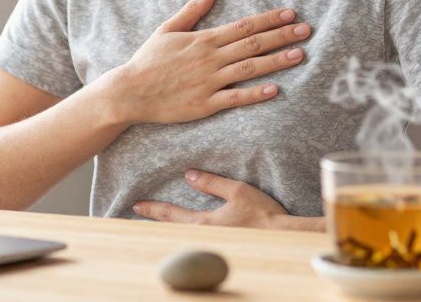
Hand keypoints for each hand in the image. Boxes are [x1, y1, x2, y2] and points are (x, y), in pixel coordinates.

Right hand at [100, 0, 310, 124]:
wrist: (130, 91)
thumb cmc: (148, 60)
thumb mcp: (167, 29)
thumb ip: (193, 10)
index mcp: (203, 40)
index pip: (244, 26)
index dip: (269, 19)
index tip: (290, 14)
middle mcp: (210, 59)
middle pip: (253, 44)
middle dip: (282, 36)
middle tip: (306, 30)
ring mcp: (209, 82)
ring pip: (249, 69)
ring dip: (276, 61)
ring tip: (300, 55)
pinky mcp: (205, 104)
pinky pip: (235, 98)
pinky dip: (255, 94)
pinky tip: (275, 89)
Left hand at [133, 169, 319, 229]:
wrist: (283, 235)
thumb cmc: (262, 213)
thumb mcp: (237, 191)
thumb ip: (212, 183)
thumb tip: (188, 175)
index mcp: (204, 222)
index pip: (171, 214)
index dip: (152, 209)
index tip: (137, 206)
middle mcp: (205, 235)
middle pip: (172, 229)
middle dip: (154, 222)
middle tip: (137, 215)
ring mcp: (213, 243)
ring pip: (183, 236)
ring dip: (168, 228)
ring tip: (156, 222)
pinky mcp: (223, 245)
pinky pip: (197, 239)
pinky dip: (184, 234)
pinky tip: (184, 230)